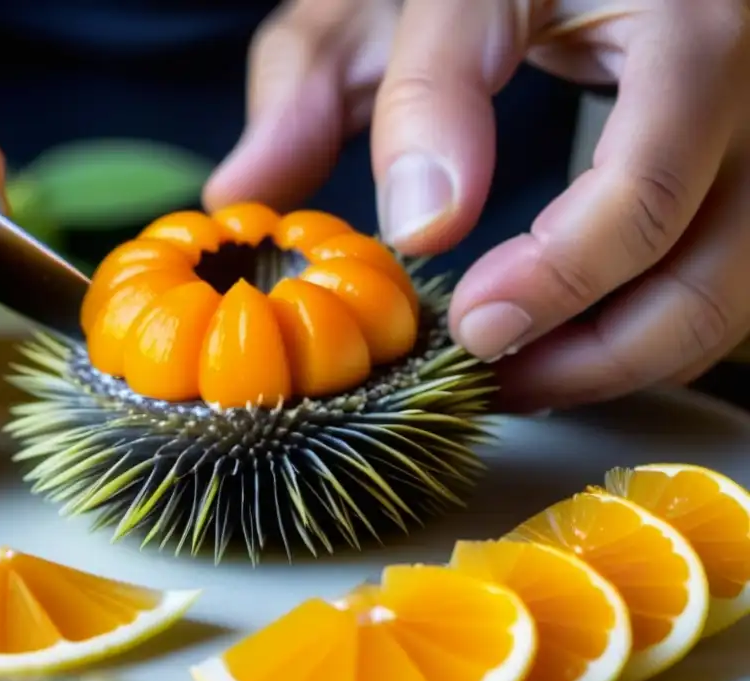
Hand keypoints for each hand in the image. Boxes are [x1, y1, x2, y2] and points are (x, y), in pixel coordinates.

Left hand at [207, 0, 749, 411]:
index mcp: (657, 3)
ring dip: (616, 357)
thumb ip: (318, 79)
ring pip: (727, 287)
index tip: (454, 302)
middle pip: (688, 238)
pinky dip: (645, 336)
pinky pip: (726, 283)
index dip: (528, 243)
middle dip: (583, 333)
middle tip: (480, 358)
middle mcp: (730, 59)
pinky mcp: (746, 168)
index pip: (602, 138)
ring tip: (513, 375)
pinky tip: (562, 345)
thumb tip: (248, 192)